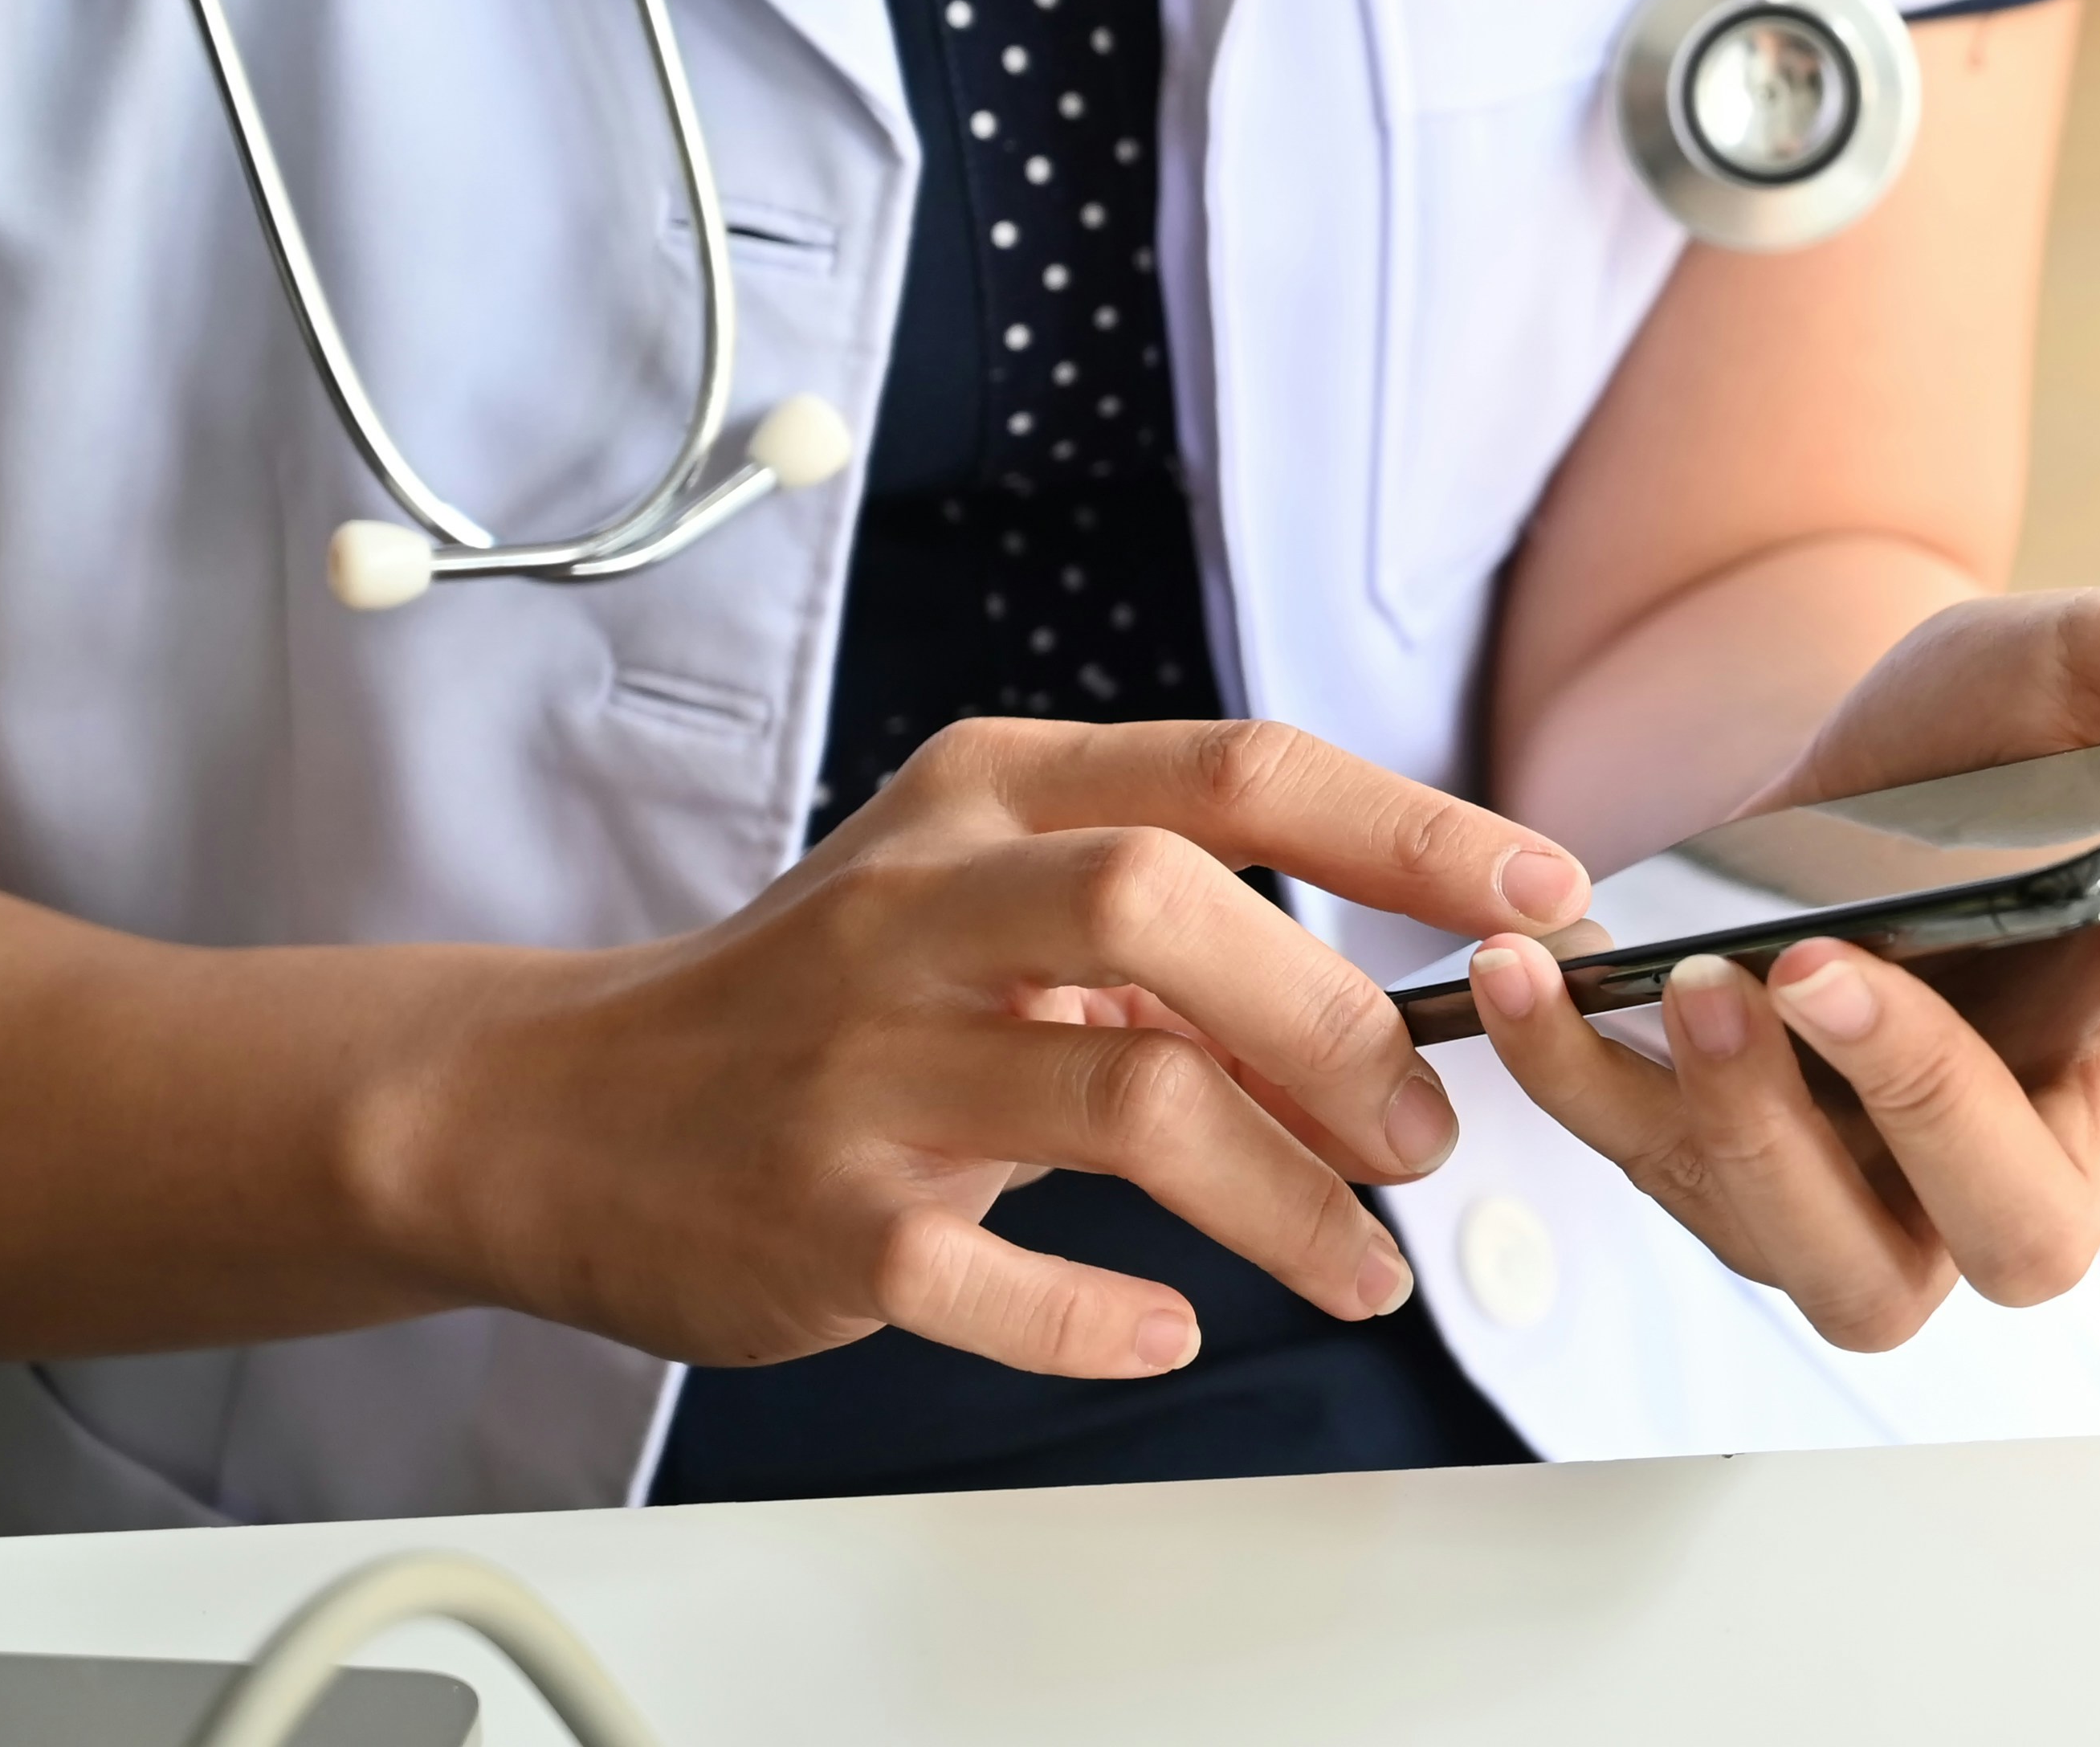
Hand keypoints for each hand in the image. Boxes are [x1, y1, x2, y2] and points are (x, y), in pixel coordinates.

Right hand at [360, 719, 1592, 1377]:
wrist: (558, 1108)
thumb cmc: (822, 995)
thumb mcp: (986, 908)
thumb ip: (1176, 942)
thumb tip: (1393, 1022)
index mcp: (991, 797)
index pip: (1237, 771)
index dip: (1410, 830)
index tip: (1542, 890)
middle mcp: (926, 908)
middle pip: (1170, 905)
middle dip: (1338, 1019)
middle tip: (1424, 1124)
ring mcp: (870, 1067)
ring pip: (1125, 1099)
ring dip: (1283, 1192)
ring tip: (1362, 1256)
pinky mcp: (830, 1223)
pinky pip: (1001, 1278)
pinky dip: (1107, 1316)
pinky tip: (1168, 1329)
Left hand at [1471, 590, 2099, 1349]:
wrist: (1808, 783)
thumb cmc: (1968, 744)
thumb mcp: (2068, 664)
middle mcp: (2030, 1132)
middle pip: (2029, 1226)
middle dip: (1928, 1109)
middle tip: (1833, 972)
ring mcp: (1871, 1185)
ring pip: (1847, 1266)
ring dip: (1756, 1130)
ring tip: (1703, 979)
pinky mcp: (1721, 1172)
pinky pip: (1651, 1175)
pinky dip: (1574, 1077)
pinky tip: (1520, 968)